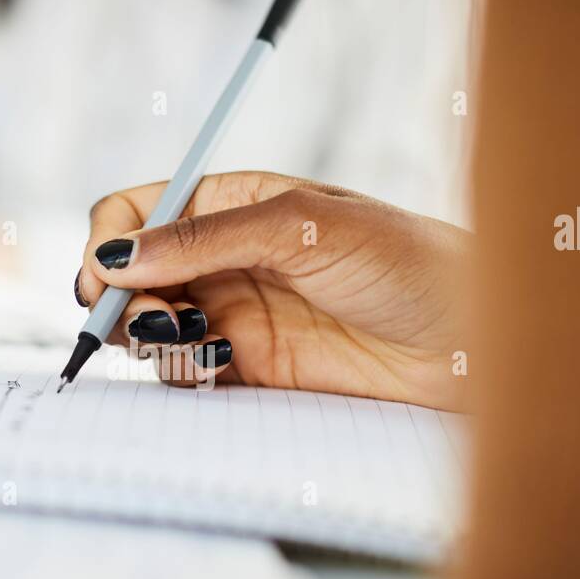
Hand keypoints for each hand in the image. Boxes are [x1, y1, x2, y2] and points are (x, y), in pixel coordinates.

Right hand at [74, 171, 468, 409]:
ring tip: (201, 341)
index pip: (137, 210)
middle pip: (133, 275)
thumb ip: (206, 238)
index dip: (110, 241)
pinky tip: (220, 367)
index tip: (107, 278)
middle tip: (158, 321)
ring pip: (151, 327)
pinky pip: (186, 374)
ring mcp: (235, 315)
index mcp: (232, 204)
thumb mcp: (304, 227)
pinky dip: (182, 374)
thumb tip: (117, 255)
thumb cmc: (407, 263)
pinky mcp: (252, 370)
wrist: (472, 342)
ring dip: (154, 337)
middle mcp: (225, 258)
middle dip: (124, 299)